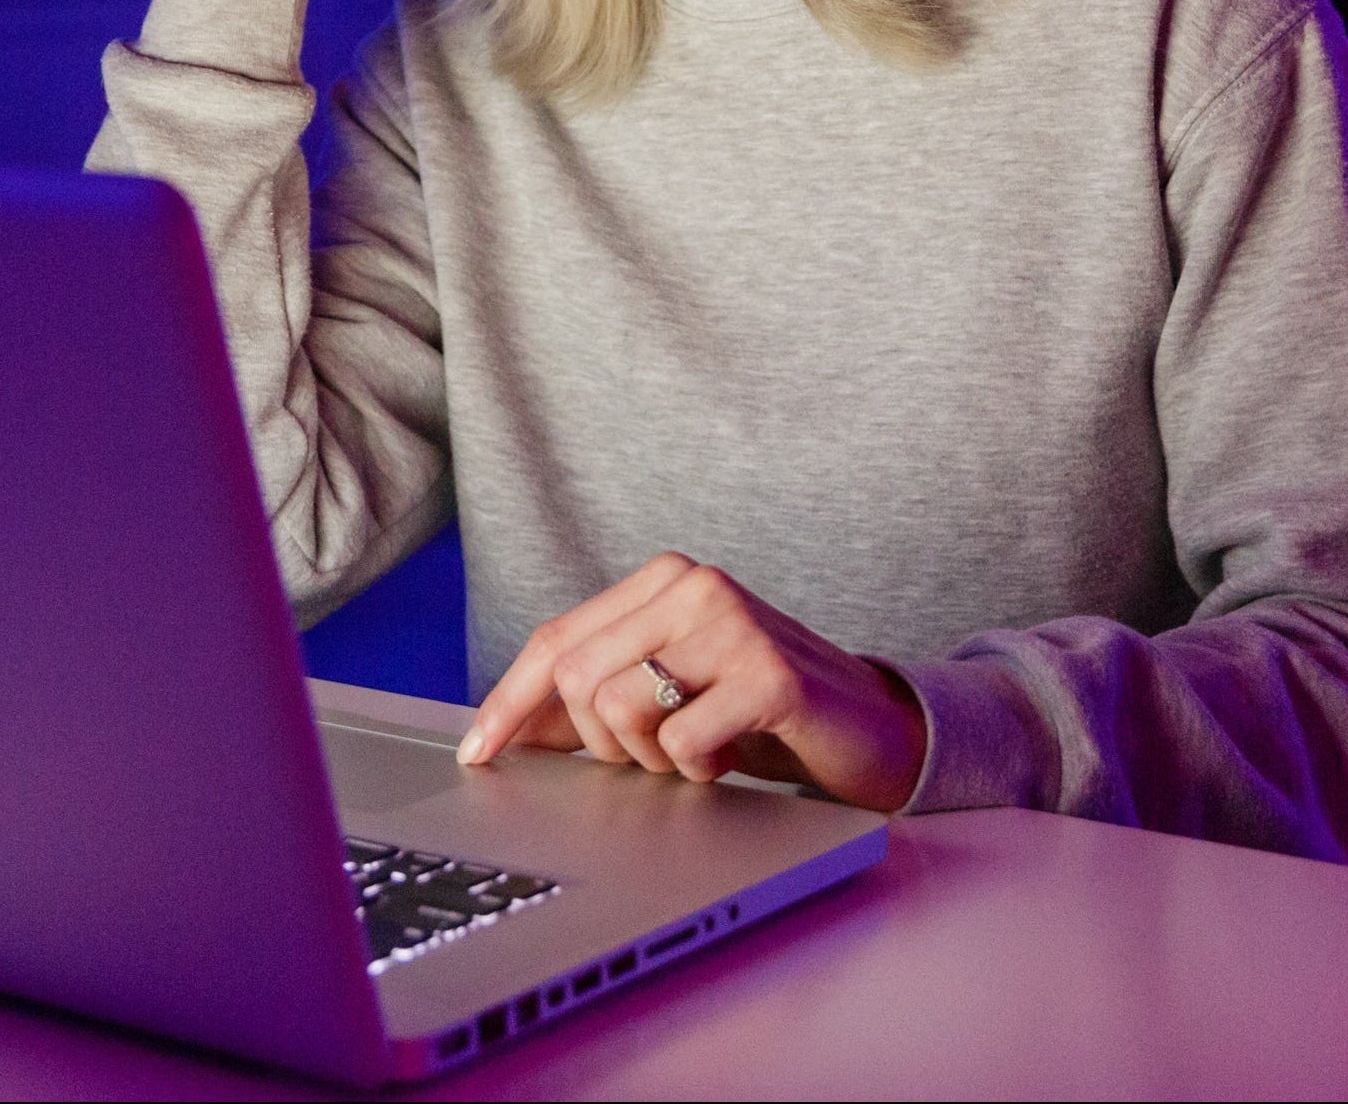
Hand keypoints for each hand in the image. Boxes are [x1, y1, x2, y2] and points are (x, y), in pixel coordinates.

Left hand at [457, 553, 926, 811]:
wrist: (869, 726)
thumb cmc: (756, 709)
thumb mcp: (666, 694)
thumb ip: (589, 702)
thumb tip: (503, 729)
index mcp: (661, 579)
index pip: (556, 639)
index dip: (509, 700)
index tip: (477, 752)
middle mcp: (692, 584)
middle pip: (580, 680)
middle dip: (603, 744)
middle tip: (655, 754)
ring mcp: (733, 622)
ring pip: (623, 709)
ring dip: (654, 758)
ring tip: (699, 747)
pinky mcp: (770, 674)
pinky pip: (685, 742)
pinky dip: (700, 769)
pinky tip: (734, 752)